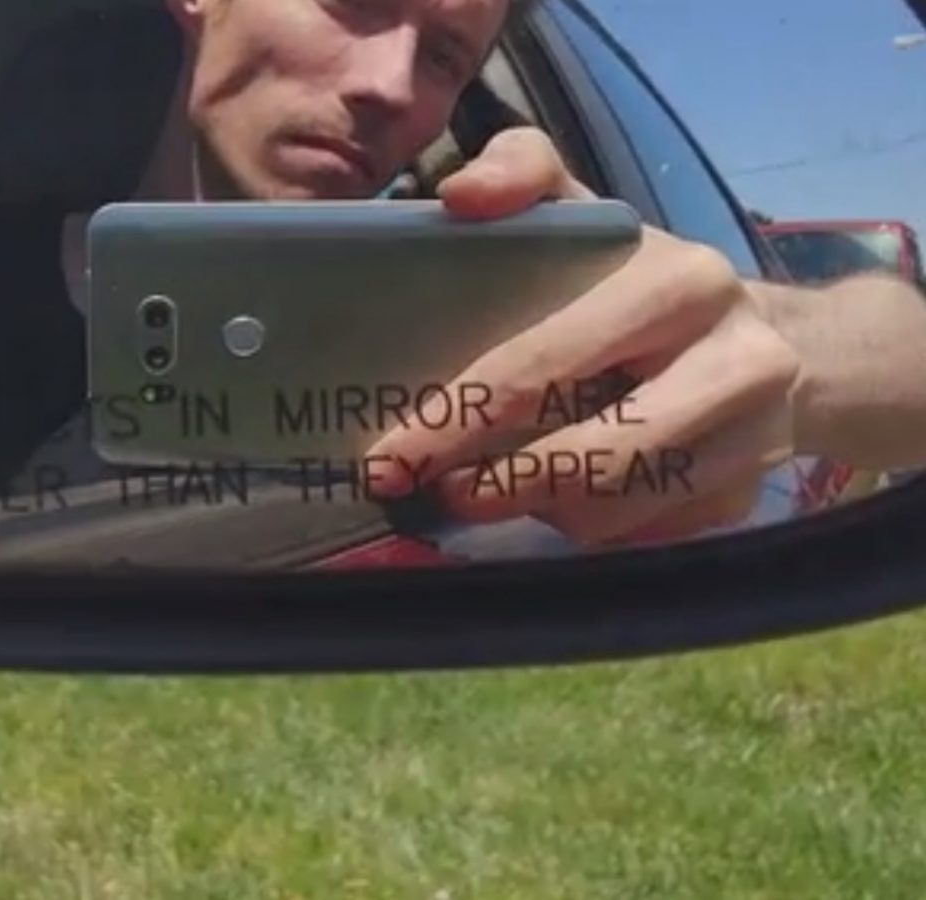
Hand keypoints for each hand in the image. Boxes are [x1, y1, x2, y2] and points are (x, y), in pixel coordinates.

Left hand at [366, 127, 801, 546]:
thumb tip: (459, 196)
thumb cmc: (647, 282)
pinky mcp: (747, 499)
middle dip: (497, 484)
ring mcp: (752, 439)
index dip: (459, 418)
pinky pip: (637, 538)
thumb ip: (522, 170)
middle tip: (441, 493)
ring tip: (496, 489)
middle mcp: (734, 361)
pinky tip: (566, 498)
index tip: (393, 460)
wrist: (781, 347)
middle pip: (588, 455)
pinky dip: (588, 526)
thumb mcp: (591, 210)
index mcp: (678, 284)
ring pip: (608, 511)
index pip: (545, 361)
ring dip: (538, 510)